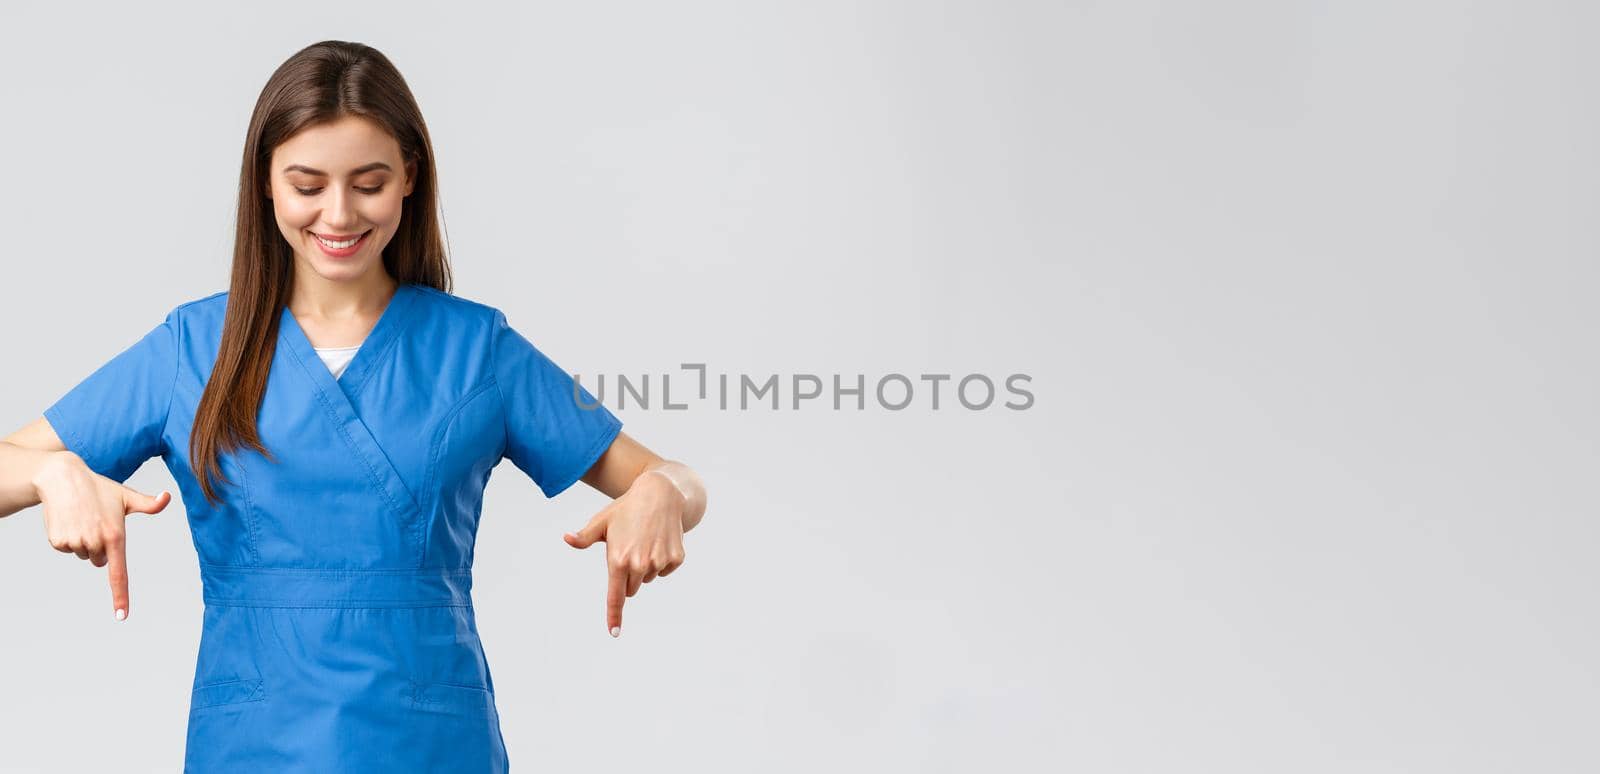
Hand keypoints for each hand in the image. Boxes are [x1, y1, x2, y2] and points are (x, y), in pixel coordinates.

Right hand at [32, 452, 171, 620]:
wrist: (63, 477)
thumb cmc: (99, 488)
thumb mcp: (126, 496)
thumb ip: (149, 504)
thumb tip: (167, 497)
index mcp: (116, 536)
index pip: (119, 574)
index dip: (121, 596)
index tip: (121, 616)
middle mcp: (95, 542)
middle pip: (100, 561)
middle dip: (100, 546)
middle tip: (96, 522)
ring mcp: (75, 542)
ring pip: (83, 554)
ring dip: (83, 541)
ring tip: (82, 518)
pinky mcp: (57, 541)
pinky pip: (66, 549)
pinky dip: (67, 537)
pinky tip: (69, 519)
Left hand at [563, 471, 686, 636]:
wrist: (660, 494)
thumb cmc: (626, 508)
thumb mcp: (602, 521)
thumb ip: (584, 537)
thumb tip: (566, 538)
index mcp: (618, 560)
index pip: (615, 596)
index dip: (614, 616)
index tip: (614, 632)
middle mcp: (640, 564)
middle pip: (631, 588)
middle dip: (628, 575)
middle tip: (630, 548)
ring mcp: (659, 561)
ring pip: (648, 579)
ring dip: (645, 566)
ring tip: (645, 540)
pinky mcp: (676, 558)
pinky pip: (664, 571)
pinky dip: (662, 560)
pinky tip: (659, 540)